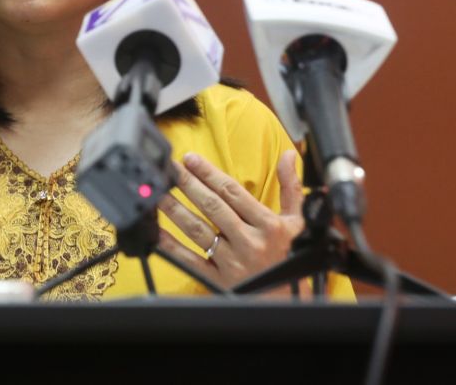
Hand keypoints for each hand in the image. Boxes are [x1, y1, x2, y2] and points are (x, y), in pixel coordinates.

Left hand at [156, 150, 304, 292]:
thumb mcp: (297, 222)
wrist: (288, 300)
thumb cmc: (291, 257)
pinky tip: (158, 232)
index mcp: (268, 225)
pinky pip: (191, 261)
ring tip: (159, 193)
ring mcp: (232, 261)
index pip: (232, 192)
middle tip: (170, 168)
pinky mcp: (218, 280)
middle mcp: (249, 242)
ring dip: (176, 210)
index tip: (191, 159)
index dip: (208, 173)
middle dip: (188, 184)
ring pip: (198, 230)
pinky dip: (172, 246)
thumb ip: (291, 188)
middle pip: (212, 206)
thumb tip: (288, 155)